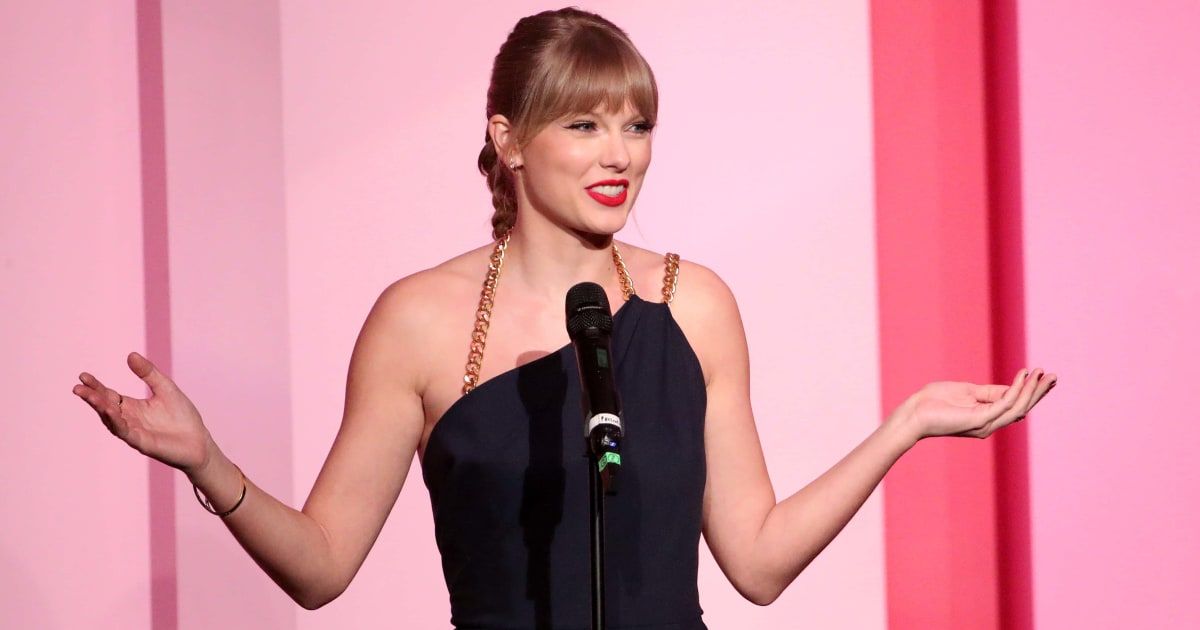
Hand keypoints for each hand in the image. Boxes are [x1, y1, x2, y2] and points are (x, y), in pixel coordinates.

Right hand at [73, 351, 213, 474]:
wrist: (199, 441)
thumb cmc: (182, 416)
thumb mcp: (165, 388)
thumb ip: (148, 373)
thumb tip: (130, 355)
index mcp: (132, 407)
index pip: (109, 395)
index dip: (96, 386)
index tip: (83, 376)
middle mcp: (128, 419)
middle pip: (105, 407)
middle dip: (92, 397)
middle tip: (78, 387)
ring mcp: (133, 432)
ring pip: (111, 420)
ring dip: (101, 409)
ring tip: (91, 396)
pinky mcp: (142, 443)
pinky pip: (125, 432)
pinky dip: (117, 422)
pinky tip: (111, 411)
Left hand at [906, 368, 1057, 440]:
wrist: (913, 413)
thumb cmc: (934, 402)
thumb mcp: (967, 391)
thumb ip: (990, 392)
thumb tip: (1012, 387)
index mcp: (987, 417)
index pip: (1015, 404)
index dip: (1031, 391)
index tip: (1044, 375)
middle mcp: (990, 423)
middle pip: (1022, 407)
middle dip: (1039, 392)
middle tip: (1054, 376)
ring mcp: (985, 423)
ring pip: (1017, 407)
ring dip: (1032, 390)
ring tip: (1043, 374)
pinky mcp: (979, 420)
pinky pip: (1004, 404)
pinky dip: (1016, 389)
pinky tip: (1024, 376)